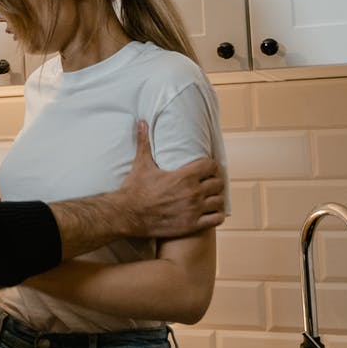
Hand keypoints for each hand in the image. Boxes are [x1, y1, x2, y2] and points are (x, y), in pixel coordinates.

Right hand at [116, 120, 224, 237]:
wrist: (127, 214)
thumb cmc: (134, 189)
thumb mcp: (141, 164)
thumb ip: (144, 142)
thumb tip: (141, 122)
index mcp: (184, 176)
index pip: (211, 166)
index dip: (209, 166)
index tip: (204, 169)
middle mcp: (192, 192)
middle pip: (218, 183)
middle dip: (213, 181)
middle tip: (206, 183)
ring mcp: (194, 210)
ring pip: (219, 201)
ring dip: (215, 198)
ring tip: (208, 198)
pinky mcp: (191, 225)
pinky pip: (216, 219)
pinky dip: (215, 215)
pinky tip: (207, 212)